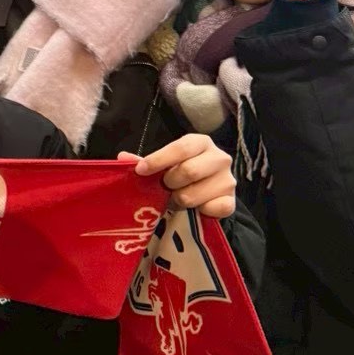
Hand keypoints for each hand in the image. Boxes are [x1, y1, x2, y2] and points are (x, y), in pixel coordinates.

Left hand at [122, 134, 236, 218]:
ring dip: (180, 200)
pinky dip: (197, 211)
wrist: (209, 193)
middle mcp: (219, 158)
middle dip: (170, 183)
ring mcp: (228, 180)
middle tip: (165, 187)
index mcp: (200, 142)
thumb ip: (145, 161)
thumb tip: (122, 158)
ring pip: (194, 195)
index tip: (141, 170)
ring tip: (178, 197)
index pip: (180, 148)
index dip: (158, 160)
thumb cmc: (181, 174)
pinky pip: (210, 210)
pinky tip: (196, 207)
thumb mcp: (165, 164)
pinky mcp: (231, 202)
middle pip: (189, 171)